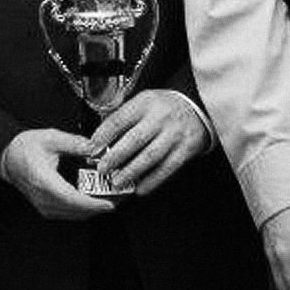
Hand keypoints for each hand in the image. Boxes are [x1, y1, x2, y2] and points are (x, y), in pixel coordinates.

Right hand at [0, 128, 115, 220]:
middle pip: (78, 211)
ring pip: (76, 215)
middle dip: (101, 206)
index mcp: (45, 182)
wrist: (7, 159)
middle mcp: (44, 199)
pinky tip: (97, 199)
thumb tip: (96, 147)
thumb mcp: (50, 138)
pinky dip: (85, 209)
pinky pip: (70, 214)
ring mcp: (44, 206)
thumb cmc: (24, 148)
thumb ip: (75, 143)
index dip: (94, 204)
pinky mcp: (47, 208)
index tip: (111, 203)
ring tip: (113, 197)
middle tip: (121, 197)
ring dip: (95, 209)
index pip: (73, 200)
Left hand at [87, 90, 209, 195]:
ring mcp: (174, 134)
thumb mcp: (143, 101)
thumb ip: (123, 115)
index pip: (120, 119)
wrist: (198, 107)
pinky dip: (153, 180)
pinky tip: (140, 188)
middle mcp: (160, 118)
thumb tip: (99, 136)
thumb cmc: (164, 106)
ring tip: (117, 182)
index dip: (103, 135)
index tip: (92, 148)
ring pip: (150, 156)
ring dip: (131, 171)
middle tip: (102, 168)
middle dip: (115, 156)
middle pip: (134, 139)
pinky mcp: (186, 149)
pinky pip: (167, 168)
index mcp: (145, 102)